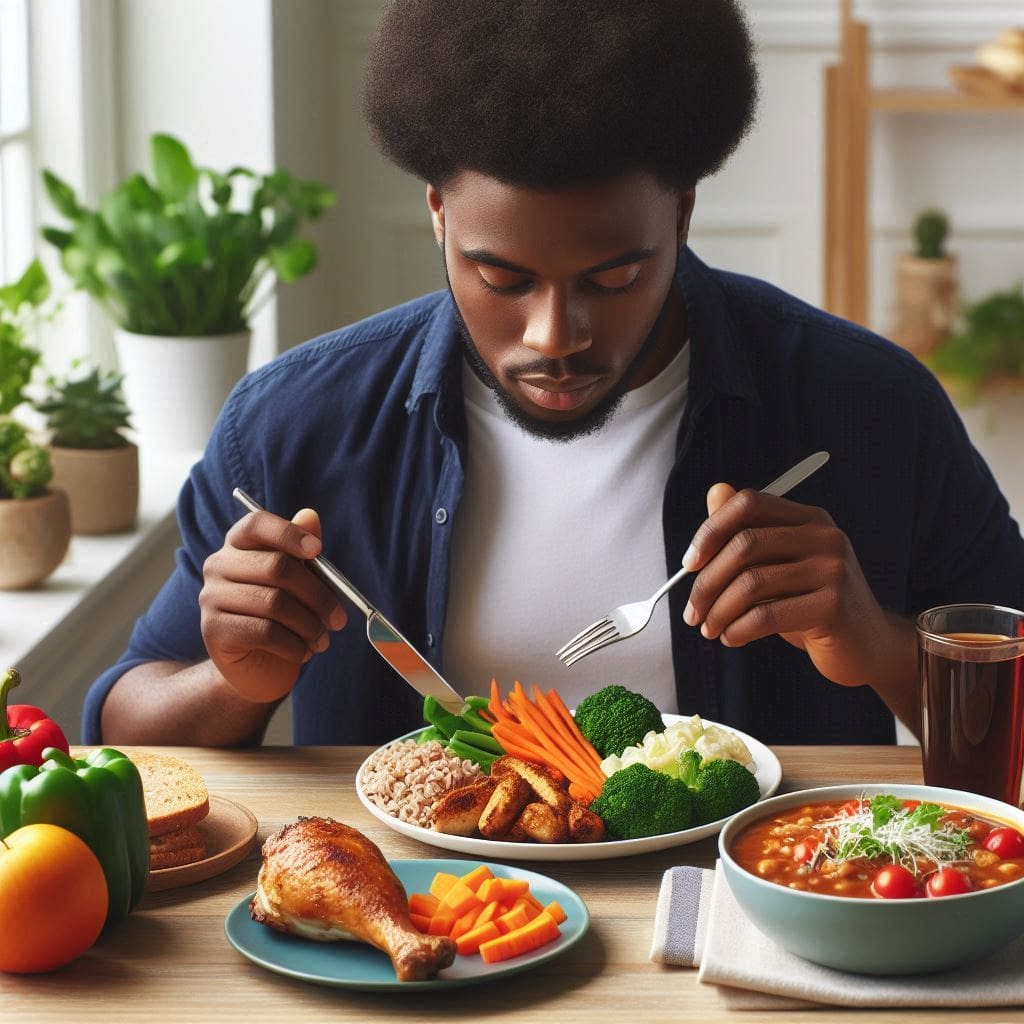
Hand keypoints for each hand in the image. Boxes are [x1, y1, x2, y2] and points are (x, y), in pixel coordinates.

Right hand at [198, 507, 347, 701]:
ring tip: (322, 639)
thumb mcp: (300, 583)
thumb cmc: (283, 618)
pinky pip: (266, 632)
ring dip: (310, 625)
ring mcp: (211, 598)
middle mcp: (218, 566)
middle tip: (338, 619)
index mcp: (238, 545)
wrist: (257, 668)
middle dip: (318, 595)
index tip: (317, 550)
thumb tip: (310, 515)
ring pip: (275, 603)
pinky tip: (303, 652)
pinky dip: (294, 645)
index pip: (256, 524)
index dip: (288, 533)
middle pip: (276, 566)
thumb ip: (304, 552)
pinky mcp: (213, 631)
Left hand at [682, 483, 897, 687]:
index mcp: (809, 518)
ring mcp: (833, 570)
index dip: (711, 530)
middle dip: (707, 582)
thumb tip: (715, 491)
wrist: (865, 647)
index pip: (749, 503)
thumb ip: (747, 531)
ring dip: (718, 611)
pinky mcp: (833, 607)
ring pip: (751, 583)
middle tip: (691, 612)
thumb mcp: (778, 565)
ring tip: (708, 628)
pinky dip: (738, 629)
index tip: (688, 564)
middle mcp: (824, 537)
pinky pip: (767, 615)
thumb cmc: (810, 604)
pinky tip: (730, 638)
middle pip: (745, 545)